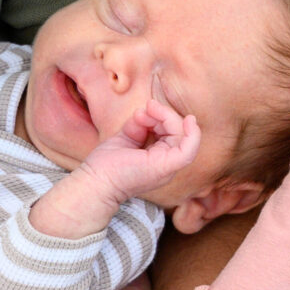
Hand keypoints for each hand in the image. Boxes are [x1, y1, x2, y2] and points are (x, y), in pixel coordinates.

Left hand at [35, 99, 199, 238]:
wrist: (96, 181)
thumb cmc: (107, 164)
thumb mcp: (126, 136)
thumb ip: (140, 124)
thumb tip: (148, 110)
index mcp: (159, 159)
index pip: (171, 133)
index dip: (162, 116)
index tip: (145, 109)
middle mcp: (167, 164)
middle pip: (178, 132)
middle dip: (163, 115)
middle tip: (145, 109)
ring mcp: (168, 167)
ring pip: (182, 136)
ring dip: (166, 117)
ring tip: (143, 115)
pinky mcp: (166, 167)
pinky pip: (189, 150)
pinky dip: (193, 134)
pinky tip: (189, 120)